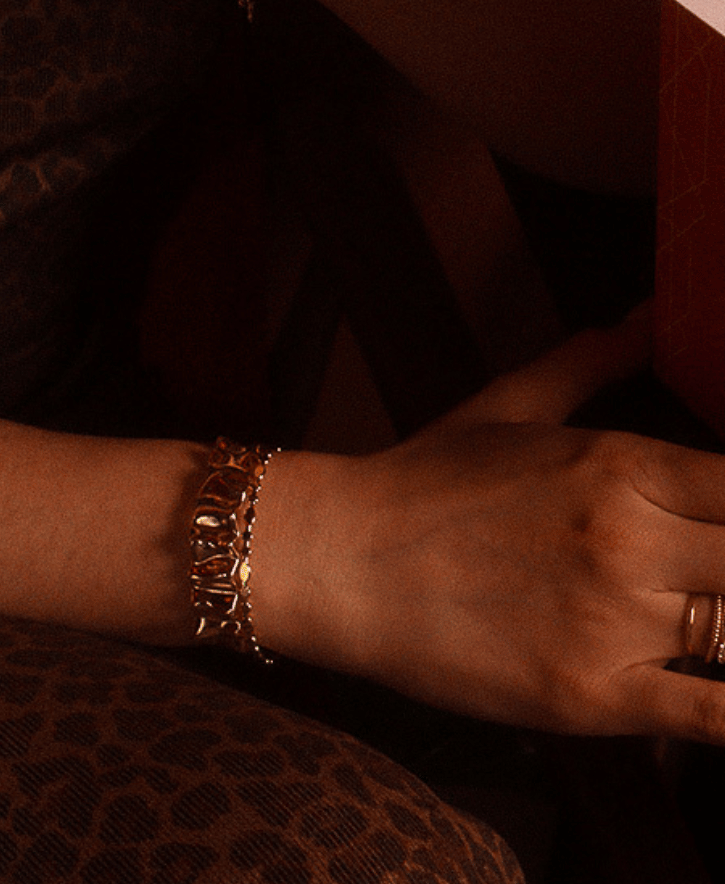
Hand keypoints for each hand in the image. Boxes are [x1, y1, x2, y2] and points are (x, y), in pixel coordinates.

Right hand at [254, 308, 724, 739]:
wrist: (342, 561)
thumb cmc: (424, 480)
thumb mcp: (509, 404)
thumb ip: (591, 360)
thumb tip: (647, 316)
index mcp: (618, 462)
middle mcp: (629, 538)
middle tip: (715, 567)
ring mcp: (614, 622)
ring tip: (706, 611)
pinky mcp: (594, 698)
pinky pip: (712, 714)